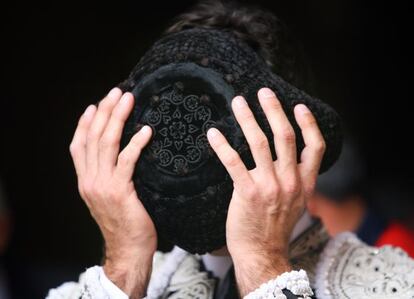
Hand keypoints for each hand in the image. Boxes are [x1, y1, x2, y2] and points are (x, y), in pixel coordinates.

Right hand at [69, 88, 154, 297]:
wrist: (128, 250)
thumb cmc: (125, 222)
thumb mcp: (108, 198)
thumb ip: (108, 176)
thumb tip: (119, 153)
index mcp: (85, 180)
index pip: (78, 145)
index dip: (85, 123)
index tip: (96, 104)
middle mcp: (89, 180)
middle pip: (93, 137)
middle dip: (104, 111)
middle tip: (117, 91)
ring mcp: (102, 185)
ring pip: (106, 143)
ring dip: (117, 118)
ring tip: (128, 99)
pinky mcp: (120, 191)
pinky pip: (127, 161)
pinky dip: (136, 143)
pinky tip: (146, 131)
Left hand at [207, 88, 325, 295]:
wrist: (262, 253)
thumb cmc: (275, 227)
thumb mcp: (296, 204)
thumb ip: (297, 181)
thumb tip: (291, 161)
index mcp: (305, 183)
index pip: (316, 147)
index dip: (308, 124)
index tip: (299, 106)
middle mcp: (290, 181)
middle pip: (284, 136)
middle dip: (274, 110)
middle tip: (263, 92)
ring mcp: (269, 186)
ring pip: (259, 142)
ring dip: (248, 118)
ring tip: (238, 102)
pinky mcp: (247, 192)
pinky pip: (233, 161)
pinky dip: (222, 144)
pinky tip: (213, 133)